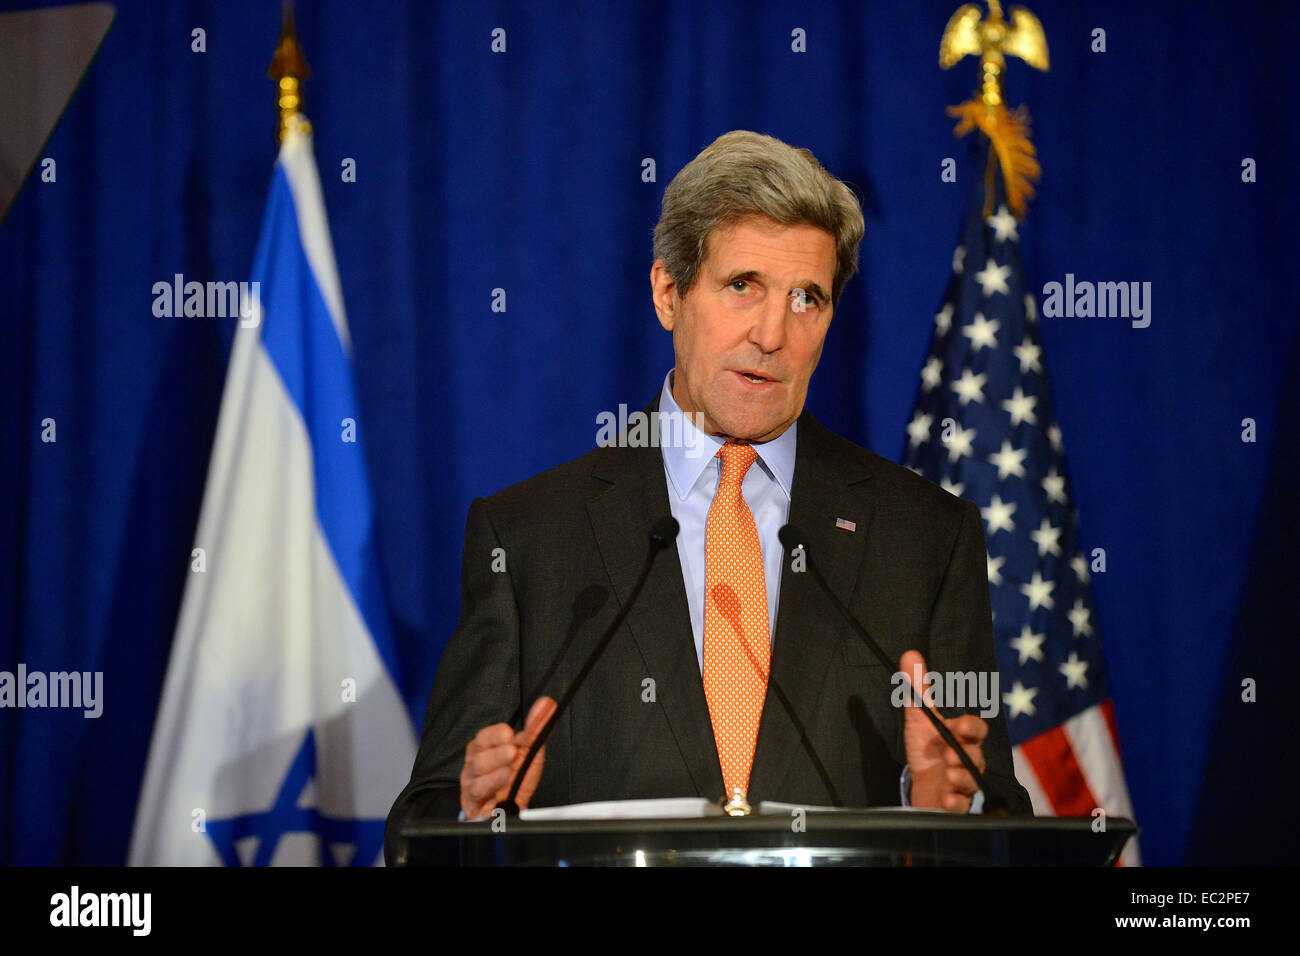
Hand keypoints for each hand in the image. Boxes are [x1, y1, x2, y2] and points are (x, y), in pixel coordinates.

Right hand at [459, 696, 557, 819]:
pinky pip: (478, 798)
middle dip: (496, 754)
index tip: (509, 734)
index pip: (484, 737)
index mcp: (484, 748)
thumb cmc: (513, 776)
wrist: (506, 808)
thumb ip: (536, 728)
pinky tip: (501, 789)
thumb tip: (548, 704)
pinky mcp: (474, 806)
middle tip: (512, 752)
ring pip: (477, 777)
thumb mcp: (528, 750)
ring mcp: (472, 785)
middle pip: (479, 756)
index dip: (496, 734)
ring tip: (509, 771)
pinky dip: (490, 792)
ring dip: (494, 774)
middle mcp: (474, 764)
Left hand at [899, 650, 987, 811]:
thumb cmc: (926, 748)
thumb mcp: (919, 717)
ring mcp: (963, 782)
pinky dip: (956, 802)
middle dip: (965, 756)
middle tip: (950, 755)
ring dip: (962, 778)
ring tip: (948, 775)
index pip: (977, 729)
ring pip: (972, 781)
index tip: (959, 725)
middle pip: (976, 756)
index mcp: (961, 737)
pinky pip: (962, 805)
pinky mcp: (956, 802)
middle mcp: (967, 759)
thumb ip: (918, 688)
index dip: (971, 726)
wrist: (920, 782)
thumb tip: (910, 653)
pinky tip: (947, 798)